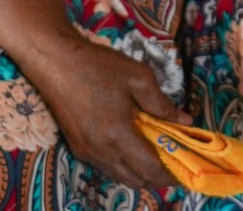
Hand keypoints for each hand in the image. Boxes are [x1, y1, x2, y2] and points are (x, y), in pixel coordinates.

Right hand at [22, 34, 186, 191]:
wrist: (56, 63)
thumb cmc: (100, 66)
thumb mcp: (139, 77)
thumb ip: (162, 103)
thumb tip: (185, 120)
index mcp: (117, 134)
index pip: (148, 168)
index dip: (168, 174)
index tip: (186, 171)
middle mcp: (100, 150)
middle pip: (134, 179)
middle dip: (157, 178)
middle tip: (175, 164)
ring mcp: (86, 151)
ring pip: (118, 175)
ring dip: (140, 173)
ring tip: (158, 158)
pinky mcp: (77, 147)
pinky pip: (106, 166)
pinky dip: (124, 166)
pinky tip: (135, 149)